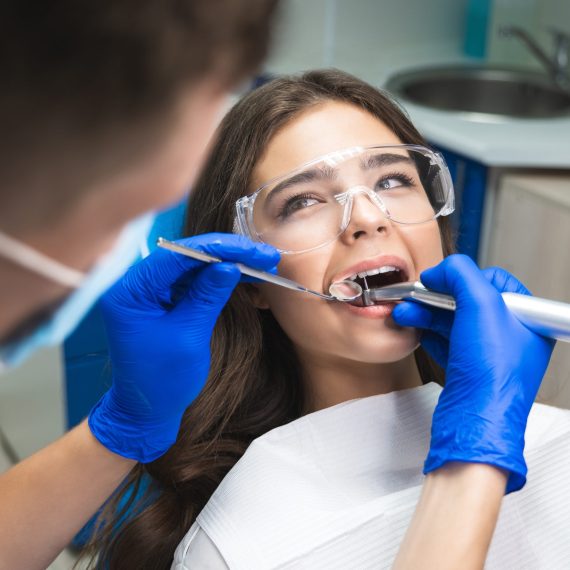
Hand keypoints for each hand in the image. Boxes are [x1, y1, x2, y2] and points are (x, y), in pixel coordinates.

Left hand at [88, 233, 279, 461]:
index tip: (249, 249)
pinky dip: (218, 278)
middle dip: (226, 254)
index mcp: (130, 291)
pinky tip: (243, 274)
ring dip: (226, 263)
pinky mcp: (163, 300)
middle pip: (185, 256)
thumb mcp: (188, 336)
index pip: (176, 256)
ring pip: (193, 266)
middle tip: (262, 255)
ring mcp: (150, 291)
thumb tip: (230, 265)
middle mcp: (136, 285)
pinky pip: (193, 281)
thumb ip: (207, 296)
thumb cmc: (161, 381)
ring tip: (260, 262)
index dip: (217, 249)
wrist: (146, 410)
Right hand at [392, 254, 554, 491]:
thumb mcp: (481, 306)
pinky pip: (446, 342)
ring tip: (406, 314)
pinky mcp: (468, 369)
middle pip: (467, 301)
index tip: (437, 279)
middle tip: (415, 297)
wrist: (474, 421)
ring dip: (425, 314)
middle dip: (435, 298)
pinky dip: (429, 334)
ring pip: (453, 322)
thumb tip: (442, 269)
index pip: (493, 281)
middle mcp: (510, 336)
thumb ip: (462, 274)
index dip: (462, 277)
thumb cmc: (491, 374)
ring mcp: (488, 354)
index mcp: (526, 319)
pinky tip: (416, 331)